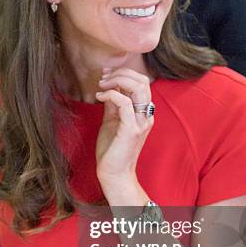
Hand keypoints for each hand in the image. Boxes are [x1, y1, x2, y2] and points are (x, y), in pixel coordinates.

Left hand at [95, 67, 153, 189]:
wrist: (114, 174)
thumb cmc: (112, 150)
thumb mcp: (112, 121)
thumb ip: (113, 104)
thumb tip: (109, 88)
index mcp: (143, 112)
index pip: (141, 82)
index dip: (124, 73)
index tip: (105, 74)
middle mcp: (146, 115)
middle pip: (142, 81)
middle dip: (121, 73)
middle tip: (103, 77)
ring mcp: (140, 122)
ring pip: (138, 88)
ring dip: (117, 80)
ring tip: (101, 85)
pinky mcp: (132, 130)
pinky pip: (126, 103)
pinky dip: (111, 95)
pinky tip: (99, 97)